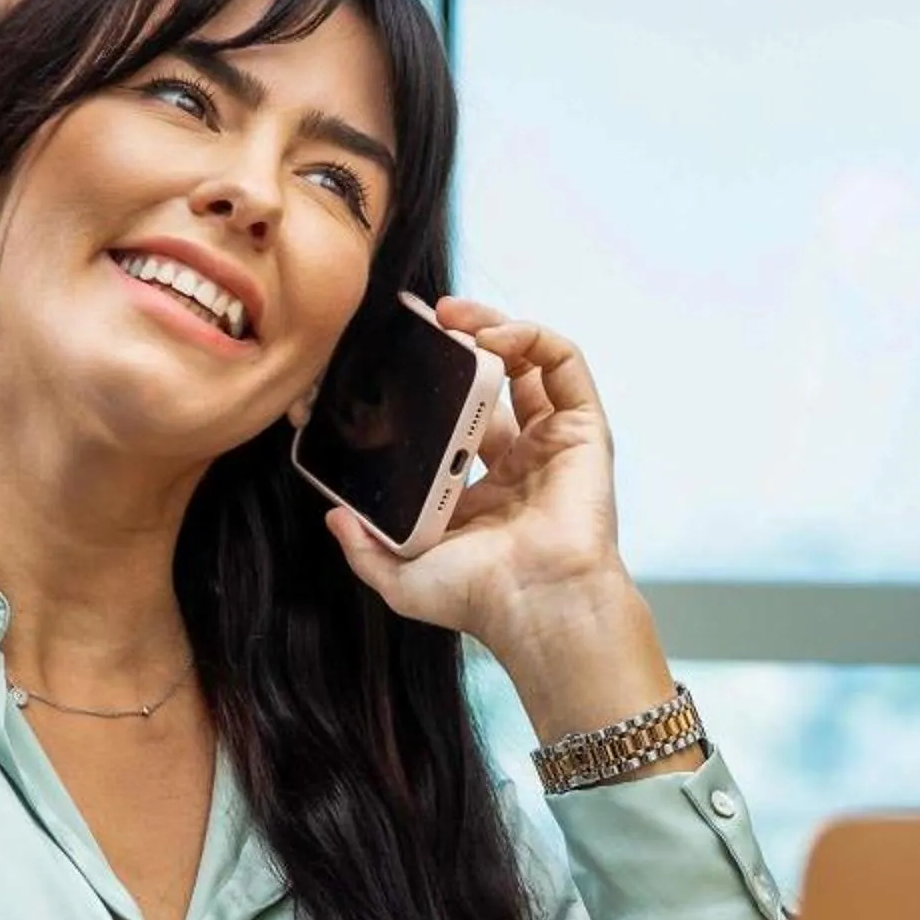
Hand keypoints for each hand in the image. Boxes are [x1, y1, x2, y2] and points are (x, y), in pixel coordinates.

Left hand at [312, 302, 663, 718]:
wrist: (536, 603)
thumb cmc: (480, 599)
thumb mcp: (400, 577)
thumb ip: (363, 549)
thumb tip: (335, 517)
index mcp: (482, 491)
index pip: (456, 419)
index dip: (430, 387)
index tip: (394, 362)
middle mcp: (522, 461)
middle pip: (492, 381)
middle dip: (459, 345)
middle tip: (422, 325)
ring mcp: (555, 442)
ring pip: (528, 362)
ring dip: (492, 327)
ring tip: (452, 316)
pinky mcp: (584, 429)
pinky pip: (563, 364)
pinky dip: (530, 337)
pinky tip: (491, 337)